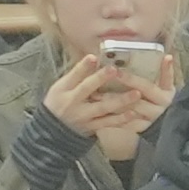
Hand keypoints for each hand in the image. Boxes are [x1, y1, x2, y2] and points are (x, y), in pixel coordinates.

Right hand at [48, 45, 165, 151]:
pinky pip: (108, 123)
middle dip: (100, 79)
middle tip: (115, 70)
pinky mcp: (92, 127)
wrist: (52, 132)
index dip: (83, 66)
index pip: (73, 75)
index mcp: (63, 89)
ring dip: (119, 101)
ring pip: (102, 108)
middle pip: (86, 89)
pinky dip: (121, 119)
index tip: (94, 57)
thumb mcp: (62, 87)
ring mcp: (83, 117)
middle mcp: (72, 103)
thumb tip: (94, 57)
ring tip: (136, 93)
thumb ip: (77, 75)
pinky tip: (133, 113)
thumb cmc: (59, 103)